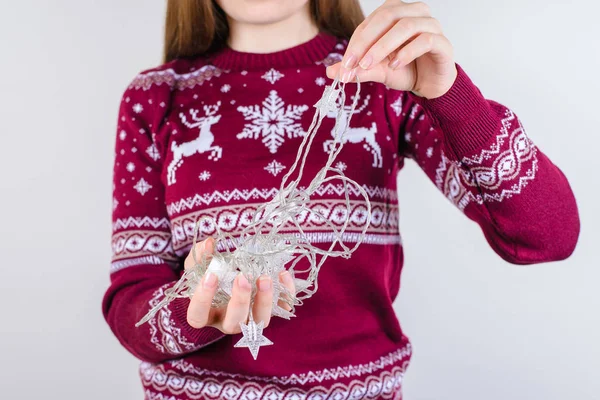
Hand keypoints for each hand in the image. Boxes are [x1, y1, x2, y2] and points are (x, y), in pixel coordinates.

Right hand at [183, 238, 295, 333]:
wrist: (228, 279)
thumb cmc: (209, 276)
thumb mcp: (199, 265)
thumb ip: (200, 255)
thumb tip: (209, 244)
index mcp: (205, 313)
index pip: (198, 315)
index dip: (203, 298)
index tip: (211, 275)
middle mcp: (228, 321)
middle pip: (234, 322)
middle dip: (239, 300)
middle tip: (242, 278)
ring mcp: (250, 319)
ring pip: (260, 321)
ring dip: (265, 300)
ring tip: (265, 278)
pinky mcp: (270, 311)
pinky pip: (282, 309)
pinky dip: (286, 294)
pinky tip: (282, 274)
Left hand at [326, 0, 457, 98]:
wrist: (430, 84)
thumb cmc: (404, 70)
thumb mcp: (377, 70)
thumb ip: (357, 69)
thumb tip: (330, 72)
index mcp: (395, 14)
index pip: (371, 22)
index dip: (355, 43)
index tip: (344, 66)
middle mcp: (414, 13)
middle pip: (388, 16)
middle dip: (366, 41)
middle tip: (353, 63)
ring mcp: (431, 25)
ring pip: (406, 25)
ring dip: (384, 46)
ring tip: (370, 64)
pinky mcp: (442, 42)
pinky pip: (425, 40)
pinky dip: (407, 51)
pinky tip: (395, 64)